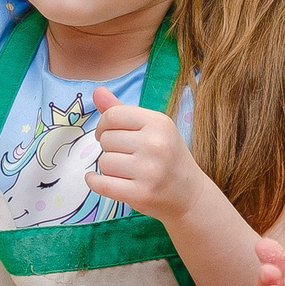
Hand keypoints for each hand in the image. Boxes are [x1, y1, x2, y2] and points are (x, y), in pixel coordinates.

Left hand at [84, 87, 204, 219]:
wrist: (190, 194)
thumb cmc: (167, 157)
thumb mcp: (152, 128)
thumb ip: (122, 110)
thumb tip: (97, 91)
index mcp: (159, 122)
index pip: (113, 115)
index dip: (103, 125)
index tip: (107, 134)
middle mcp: (156, 144)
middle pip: (106, 139)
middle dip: (109, 148)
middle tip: (125, 156)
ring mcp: (150, 171)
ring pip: (103, 162)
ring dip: (107, 167)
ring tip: (125, 170)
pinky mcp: (141, 194)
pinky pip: (102, 184)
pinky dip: (94, 182)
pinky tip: (96, 179)